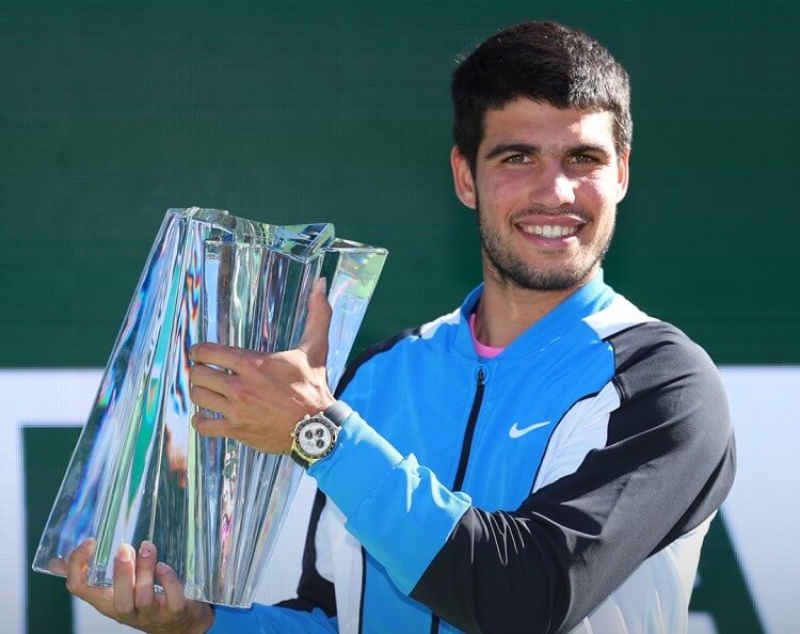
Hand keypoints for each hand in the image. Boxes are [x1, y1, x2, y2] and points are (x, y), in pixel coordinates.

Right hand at [62, 538, 213, 633]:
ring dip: (145, 571)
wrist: (181, 623)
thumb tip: (56, 562)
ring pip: (143, 598)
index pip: (80, 589)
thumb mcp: (117, 589)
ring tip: (147, 548)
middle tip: (124, 548)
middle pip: (117, 599)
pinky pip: (173, 600)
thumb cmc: (144, 600)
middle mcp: (126, 611)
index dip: (78, 567)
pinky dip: (169, 582)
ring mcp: (152, 614)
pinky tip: (165, 567)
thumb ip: (97, 574)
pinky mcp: (175, 612)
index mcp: (107, 601)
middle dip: (121, 573)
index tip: (90, 542)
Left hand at [189, 278, 335, 453]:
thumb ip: (318, 315)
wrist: (317, 427)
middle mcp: (241, 386)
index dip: (199, 350)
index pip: (207, 351)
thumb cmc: (314, 386)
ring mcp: (237, 410)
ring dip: (200, 393)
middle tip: (204, 371)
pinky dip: (201, 420)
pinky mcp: (236, 430)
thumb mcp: (316, 348)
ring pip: (198, 397)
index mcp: (253, 363)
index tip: (201, 353)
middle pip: (198, 374)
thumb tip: (322, 283)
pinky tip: (208, 415)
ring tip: (208, 391)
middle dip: (198, 370)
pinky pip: (203, 425)